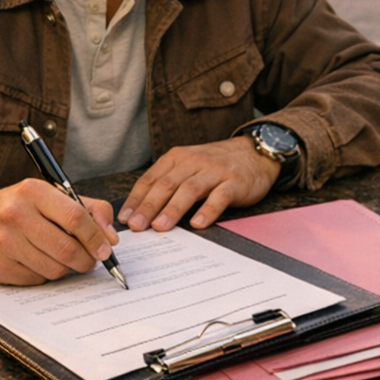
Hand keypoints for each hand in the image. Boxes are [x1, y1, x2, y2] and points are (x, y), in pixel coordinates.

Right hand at [0, 179, 118, 284]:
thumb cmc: (12, 208)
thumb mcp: (45, 196)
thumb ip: (85, 208)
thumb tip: (110, 236)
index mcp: (32, 191)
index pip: (76, 217)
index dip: (96, 237)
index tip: (106, 248)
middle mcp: (16, 214)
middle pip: (68, 249)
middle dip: (86, 260)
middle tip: (89, 261)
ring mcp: (3, 242)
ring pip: (54, 269)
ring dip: (65, 269)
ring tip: (59, 259)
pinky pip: (36, 280)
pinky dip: (43, 275)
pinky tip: (35, 262)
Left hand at [119, 138, 279, 231]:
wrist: (254, 153)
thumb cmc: (215, 165)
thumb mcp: (188, 167)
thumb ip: (168, 184)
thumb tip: (141, 211)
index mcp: (177, 158)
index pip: (151, 179)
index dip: (136, 199)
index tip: (125, 218)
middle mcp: (193, 162)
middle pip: (167, 184)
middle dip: (149, 206)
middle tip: (136, 226)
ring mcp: (214, 171)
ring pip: (189, 190)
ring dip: (172, 209)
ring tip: (160, 227)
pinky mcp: (234, 182)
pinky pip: (219, 197)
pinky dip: (207, 211)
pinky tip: (198, 224)